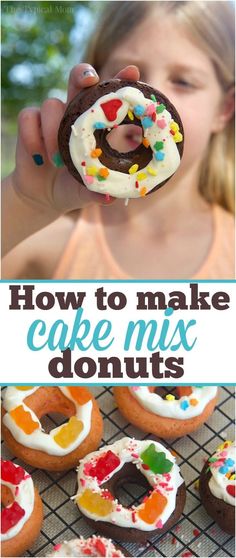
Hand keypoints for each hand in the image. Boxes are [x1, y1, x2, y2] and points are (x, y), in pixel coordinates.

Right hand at [12, 63, 139, 214]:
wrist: (42, 196)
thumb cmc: (72, 188)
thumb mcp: (87, 192)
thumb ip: (97, 192)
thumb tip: (109, 198)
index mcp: (97, 124)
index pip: (110, 97)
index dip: (121, 81)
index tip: (133, 72)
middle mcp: (75, 113)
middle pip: (80, 78)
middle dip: (84, 74)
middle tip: (89, 81)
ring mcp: (52, 116)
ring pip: (52, 103)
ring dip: (53, 129)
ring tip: (56, 159)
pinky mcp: (30, 122)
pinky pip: (29, 116)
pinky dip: (33, 137)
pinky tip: (38, 157)